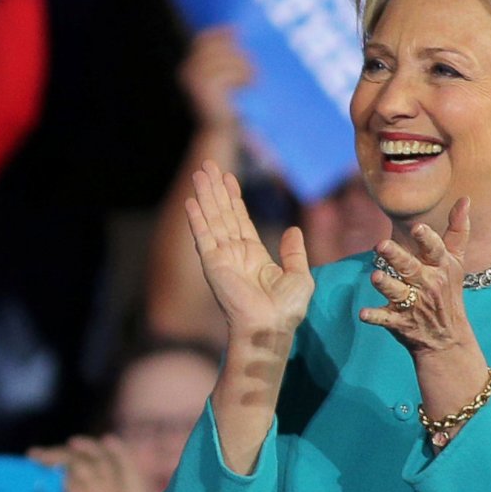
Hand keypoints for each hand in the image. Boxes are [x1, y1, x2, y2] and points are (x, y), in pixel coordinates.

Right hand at [177, 26, 252, 134]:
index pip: (202, 40)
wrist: (217, 131)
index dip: (219, 33)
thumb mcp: (224, 76)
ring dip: (244, 66)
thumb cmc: (223, 103)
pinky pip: (229, 72)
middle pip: (217, 47)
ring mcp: (194, 81)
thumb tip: (235, 29)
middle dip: (237, 54)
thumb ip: (226, 55)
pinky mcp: (206, 90)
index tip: (238, 31)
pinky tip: (251, 85)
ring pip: (225, 59)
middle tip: (252, 68)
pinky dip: (244, 76)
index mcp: (188, 67)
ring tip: (254, 78)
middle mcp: (186, 71)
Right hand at [182, 164, 311, 342]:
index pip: (240, 218)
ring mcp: (221, 256)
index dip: (233, 197)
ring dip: (205, 195)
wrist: (270, 327)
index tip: (228, 177)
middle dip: (215, 188)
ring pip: (212, 218)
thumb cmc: (286, 309)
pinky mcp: (212, 263)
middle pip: (222, 212)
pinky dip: (197, 219)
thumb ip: (294, 252)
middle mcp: (233, 252)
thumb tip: (293, 230)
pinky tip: (191, 202)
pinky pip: (203, 236)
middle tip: (207, 164)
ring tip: (199, 173)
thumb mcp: (299, 275)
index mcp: (253, 254)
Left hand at [359, 197, 472, 355]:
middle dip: (396, 257)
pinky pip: (386, 319)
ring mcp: (413, 304)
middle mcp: (427, 284)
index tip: (418, 227)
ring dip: (386, 285)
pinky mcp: (400, 322)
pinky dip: (375, 317)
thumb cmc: (447, 292)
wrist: (447, 338)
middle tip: (381, 245)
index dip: (427, 239)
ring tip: (376, 276)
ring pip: (397, 292)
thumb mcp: (455, 262)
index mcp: (440, 268)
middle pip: (410, 268)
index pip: (435, 250)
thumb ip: (458, 231)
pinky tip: (363, 314)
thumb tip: (465, 198)